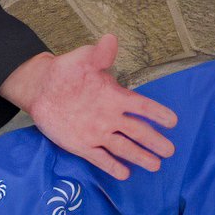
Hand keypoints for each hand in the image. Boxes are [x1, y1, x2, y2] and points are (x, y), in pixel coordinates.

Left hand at [4, 33, 175, 177]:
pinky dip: (112, 166)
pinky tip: (125, 175)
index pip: (141, 106)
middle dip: (154, 141)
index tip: (172, 121)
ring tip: (155, 166)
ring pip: (123, 147)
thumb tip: (110, 39)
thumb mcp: (82, 59)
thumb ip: (98, 55)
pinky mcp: (82, 145)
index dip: (157, 113)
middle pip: (137, 131)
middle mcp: (110, 118)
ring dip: (139, 156)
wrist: (42, 89)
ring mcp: (98, 133)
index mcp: (114, 97)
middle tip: (170, 151)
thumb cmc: (66, 71)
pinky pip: (100, 158)